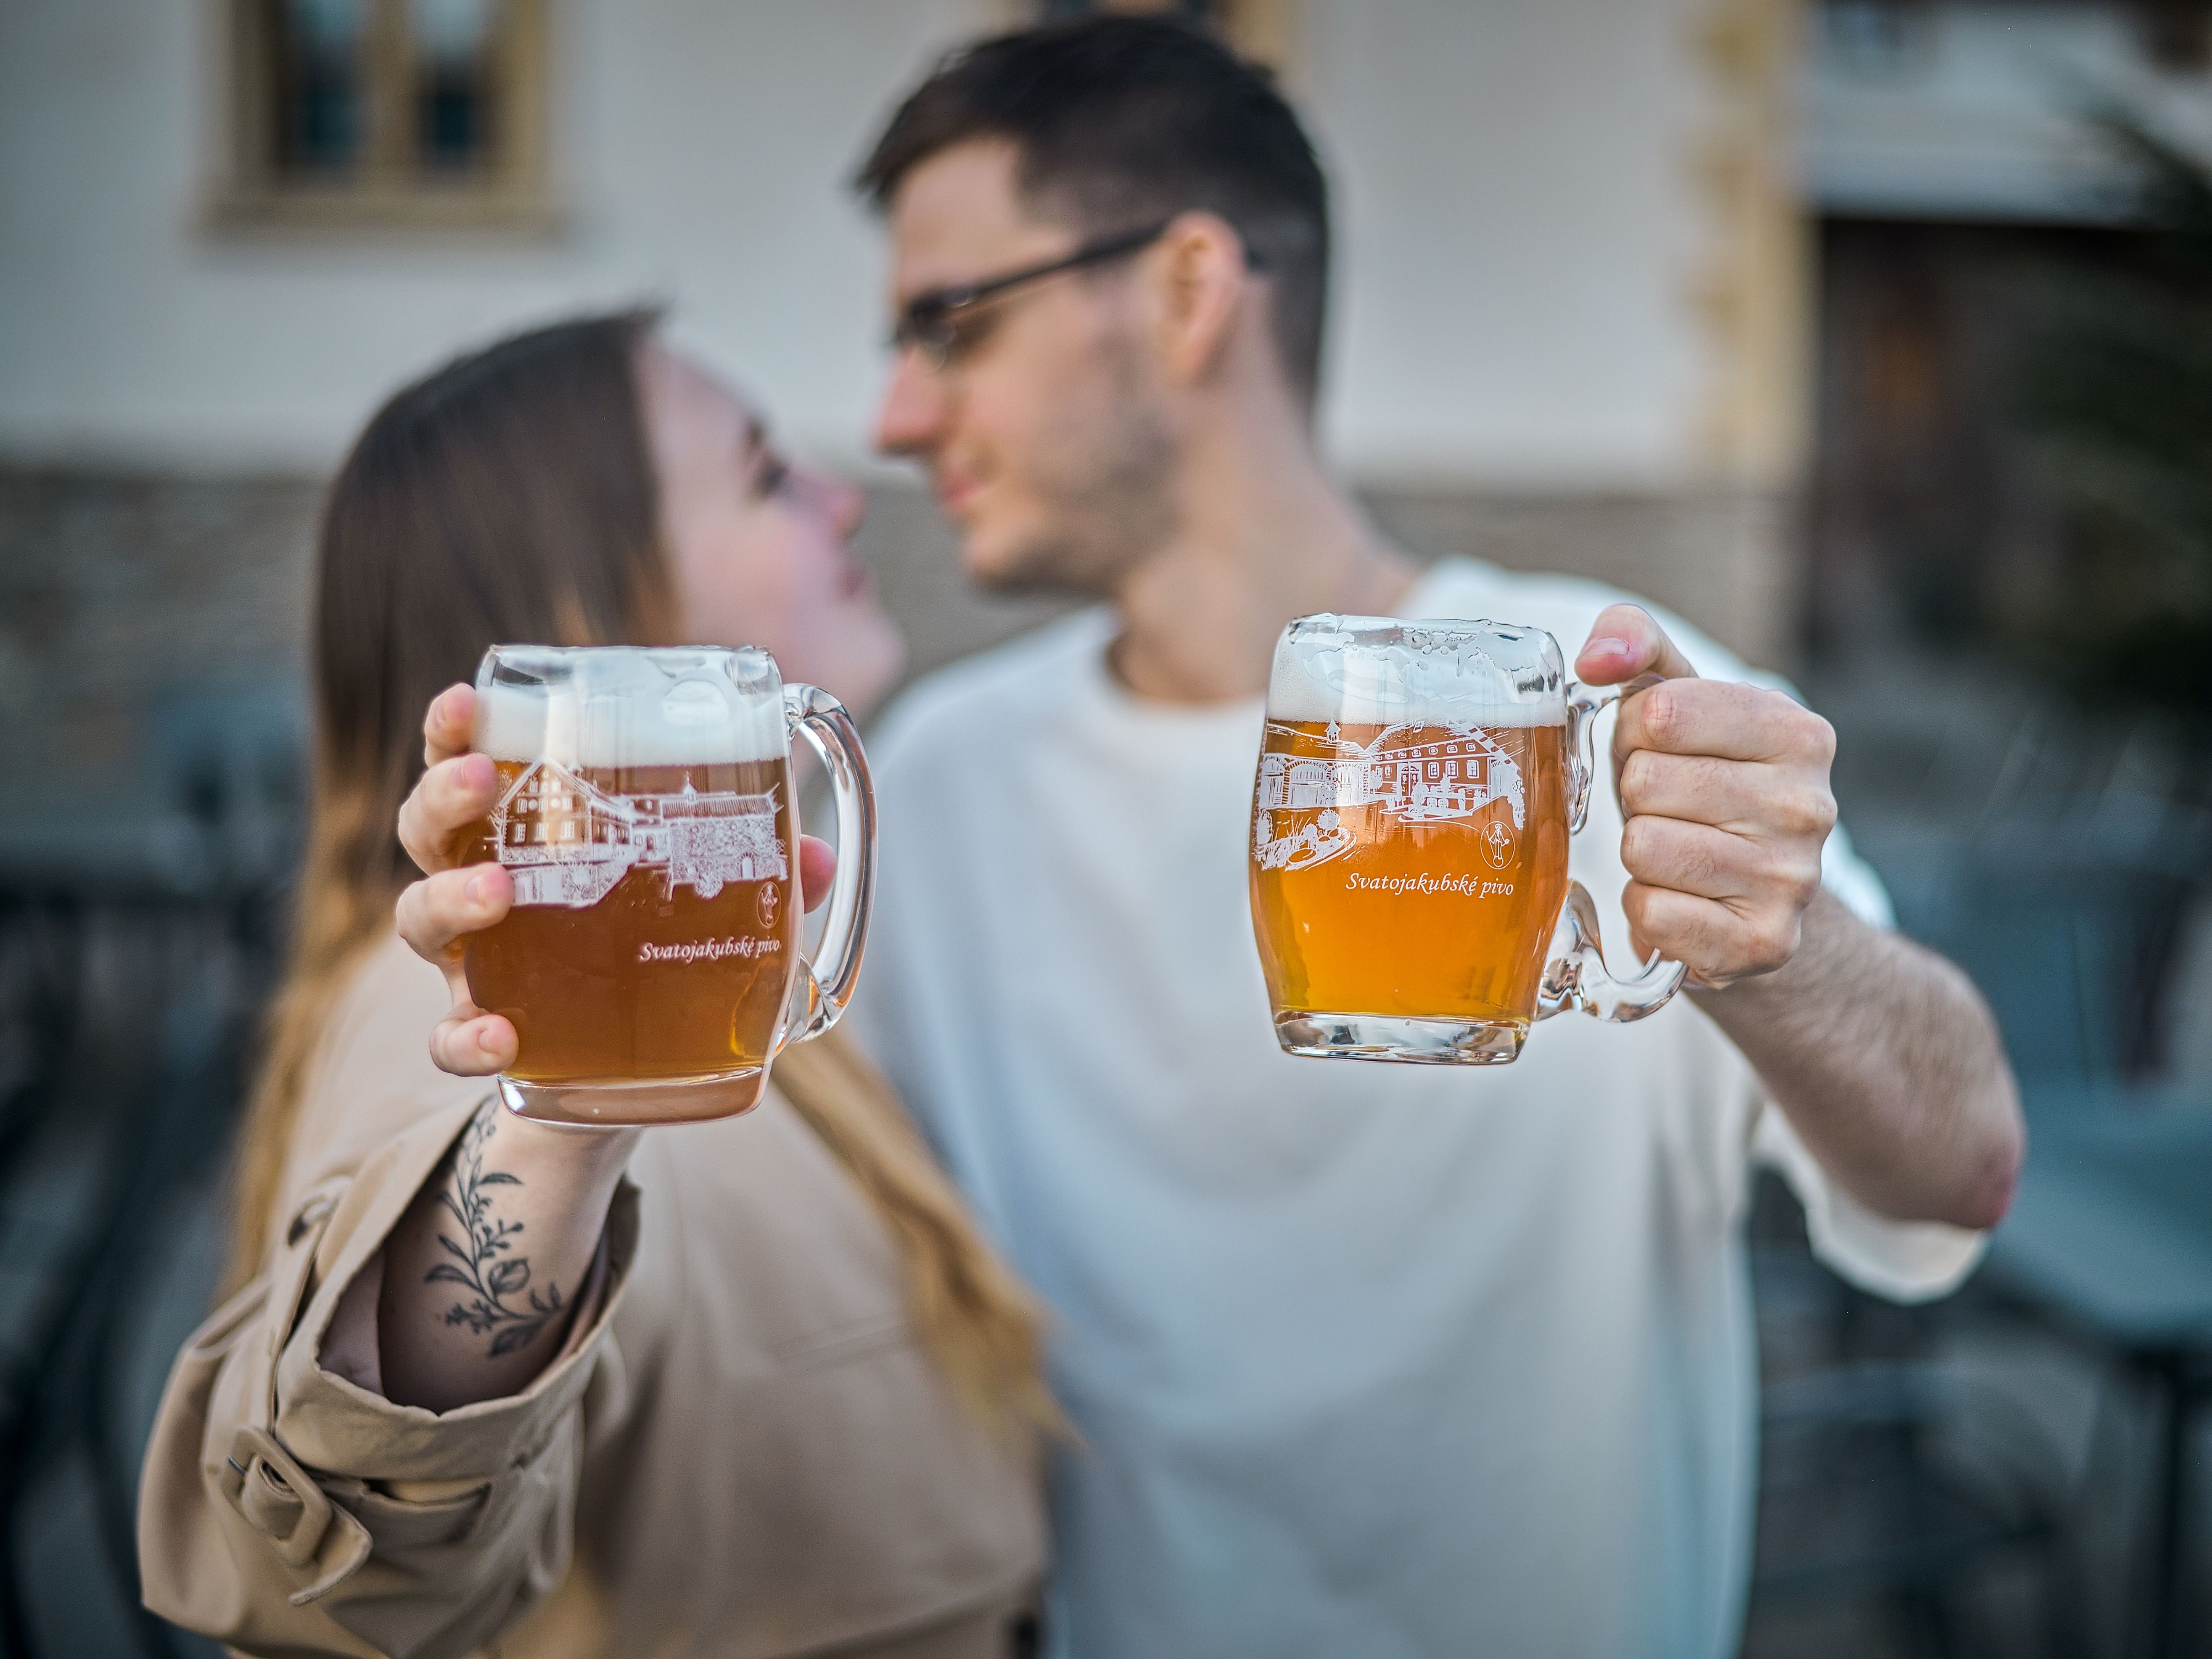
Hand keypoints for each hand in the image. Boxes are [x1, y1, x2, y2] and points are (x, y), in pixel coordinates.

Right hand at [394, 684, 837, 1076]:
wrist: (627, 1082)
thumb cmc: (651, 962)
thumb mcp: (705, 910)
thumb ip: (759, 880)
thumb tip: (815, 859)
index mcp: (529, 841)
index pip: (472, 766)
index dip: (455, 730)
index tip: (467, 700)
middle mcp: (485, 895)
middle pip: (428, 832)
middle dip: (443, 797)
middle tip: (483, 782)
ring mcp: (474, 968)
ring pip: (420, 921)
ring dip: (451, 899)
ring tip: (495, 892)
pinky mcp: (487, 1040)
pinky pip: (448, 1040)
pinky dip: (466, 1037)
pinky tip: (500, 1035)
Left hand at [1573, 606, 1835, 986]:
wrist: (1755, 899)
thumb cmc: (1703, 784)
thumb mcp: (1678, 702)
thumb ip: (1636, 646)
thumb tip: (1596, 657)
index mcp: (1798, 733)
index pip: (1660, 713)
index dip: (1634, 735)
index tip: (1658, 752)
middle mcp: (1810, 805)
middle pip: (1646, 782)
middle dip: (1635, 796)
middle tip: (1665, 810)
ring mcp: (1792, 880)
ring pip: (1644, 847)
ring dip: (1638, 852)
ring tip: (1672, 852)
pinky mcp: (1763, 944)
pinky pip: (1653, 912)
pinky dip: (1645, 908)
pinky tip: (1678, 900)